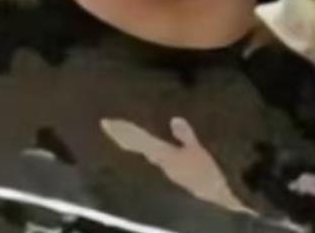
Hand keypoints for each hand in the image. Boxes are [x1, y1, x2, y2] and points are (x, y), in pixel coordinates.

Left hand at [101, 117, 251, 213]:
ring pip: (138, 149)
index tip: (107, 122)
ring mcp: (160, 166)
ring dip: (128, 139)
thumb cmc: (203, 173)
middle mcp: (156, 160)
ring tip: (118, 131)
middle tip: (106, 124)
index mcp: (161, 153)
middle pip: (132, 145)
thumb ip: (185, 135)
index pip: (136, 139)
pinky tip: (140, 145)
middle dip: (120, 134)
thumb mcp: (196, 151)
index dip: (122, 130)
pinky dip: (138, 146)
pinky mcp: (166, 169)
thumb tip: (174, 119)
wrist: (207, 195)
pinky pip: (147, 153)